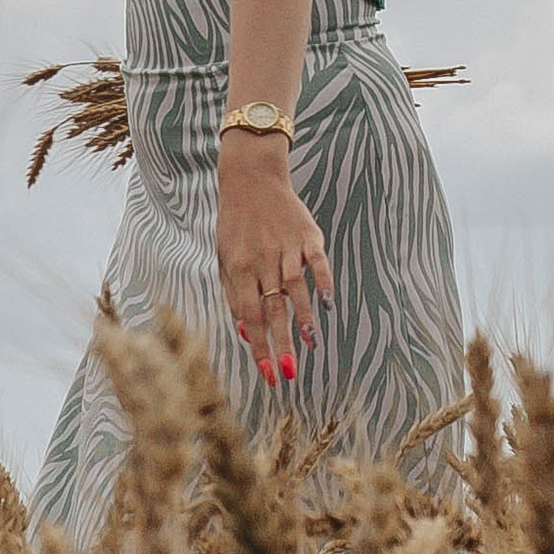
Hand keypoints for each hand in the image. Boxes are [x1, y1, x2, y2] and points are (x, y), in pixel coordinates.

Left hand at [216, 135, 331, 385]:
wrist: (252, 178)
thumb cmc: (236, 226)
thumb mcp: (225, 259)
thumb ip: (235, 295)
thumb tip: (246, 334)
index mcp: (239, 269)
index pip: (249, 317)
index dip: (259, 347)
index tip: (268, 375)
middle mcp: (263, 261)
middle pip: (273, 310)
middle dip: (281, 344)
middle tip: (288, 374)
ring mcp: (287, 248)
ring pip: (296, 288)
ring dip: (303, 318)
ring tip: (311, 345)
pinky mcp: (309, 235)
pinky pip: (318, 262)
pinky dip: (324, 282)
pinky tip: (328, 304)